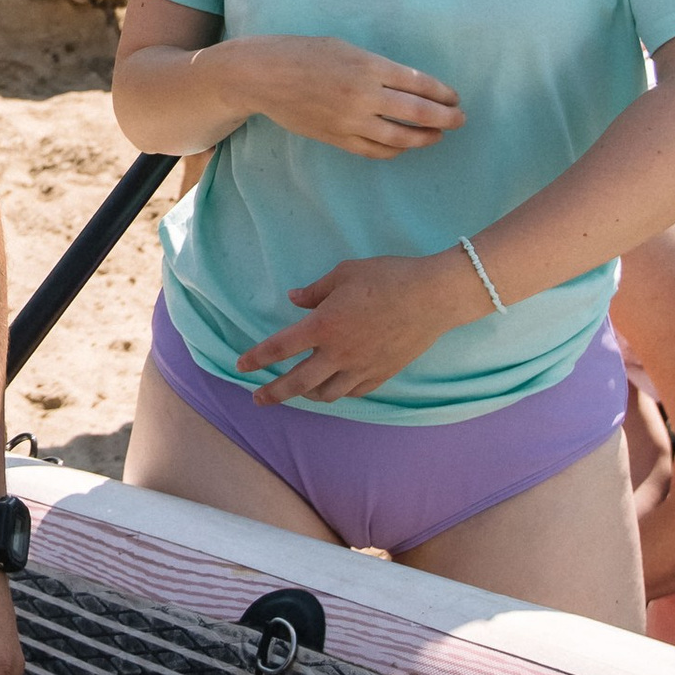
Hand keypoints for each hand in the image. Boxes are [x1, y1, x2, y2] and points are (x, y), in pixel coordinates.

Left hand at [237, 250, 475, 404]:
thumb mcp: (344, 273)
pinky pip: (354, 392)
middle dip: (273, 393)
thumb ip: (315, 291)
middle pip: (297, 383)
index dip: (256, 358)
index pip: (279, 348)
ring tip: (299, 391)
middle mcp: (338, 353)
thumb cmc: (387, 278)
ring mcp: (361, 368)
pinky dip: (339, 392)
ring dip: (307, 395)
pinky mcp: (382, 374)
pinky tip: (335, 387)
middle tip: (258, 400)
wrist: (433, 297)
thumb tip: (294, 299)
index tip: (241, 366)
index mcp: (323, 326)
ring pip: (326, 394)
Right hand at [242, 36, 464, 159]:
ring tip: (437, 136)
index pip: (418, 84)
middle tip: (459, 120)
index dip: (442, 94)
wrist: (263, 75)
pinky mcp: (337, 138)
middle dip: (445, 118)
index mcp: (368, 66)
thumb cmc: (304, 53)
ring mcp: (350, 120)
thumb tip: (409, 85)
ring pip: (400, 137)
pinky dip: (395, 149)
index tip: (455, 98)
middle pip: (418, 113)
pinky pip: (375, 150)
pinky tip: (404, 144)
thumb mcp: (345, 48)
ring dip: (425, 138)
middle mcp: (363, 95)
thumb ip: (377, 67)